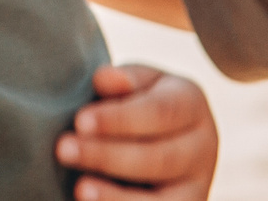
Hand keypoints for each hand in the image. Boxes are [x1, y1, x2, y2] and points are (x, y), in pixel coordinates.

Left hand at [55, 63, 219, 199]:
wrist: (164, 137)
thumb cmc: (140, 103)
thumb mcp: (138, 83)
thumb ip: (124, 80)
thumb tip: (103, 79)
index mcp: (192, 104)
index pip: (160, 112)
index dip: (120, 119)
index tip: (79, 120)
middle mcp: (204, 147)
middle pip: (160, 158)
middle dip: (108, 156)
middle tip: (63, 149)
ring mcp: (199, 186)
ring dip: (117, 197)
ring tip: (79, 189)